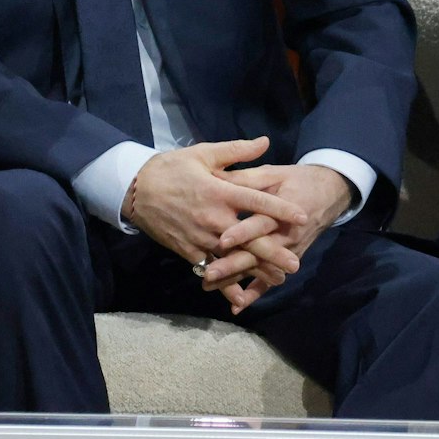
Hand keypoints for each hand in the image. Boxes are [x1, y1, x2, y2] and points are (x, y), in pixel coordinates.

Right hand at [123, 137, 307, 278]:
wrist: (136, 190)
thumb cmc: (172, 168)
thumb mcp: (203, 154)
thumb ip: (236, 151)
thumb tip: (265, 142)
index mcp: (219, 191)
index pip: (256, 200)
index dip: (280, 209)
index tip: (301, 217)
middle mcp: (212, 218)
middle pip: (248, 238)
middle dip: (273, 252)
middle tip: (295, 263)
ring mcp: (200, 237)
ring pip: (232, 257)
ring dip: (255, 270)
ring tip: (278, 279)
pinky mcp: (188, 250)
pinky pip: (210, 269)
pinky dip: (225, 283)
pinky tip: (240, 297)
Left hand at [204, 164, 352, 312]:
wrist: (330, 194)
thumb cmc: (298, 180)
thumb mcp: (274, 173)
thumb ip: (247, 178)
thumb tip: (217, 176)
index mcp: (284, 210)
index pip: (261, 223)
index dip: (243, 232)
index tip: (222, 240)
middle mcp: (287, 235)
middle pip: (258, 253)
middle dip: (233, 264)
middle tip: (209, 273)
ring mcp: (289, 251)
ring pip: (259, 269)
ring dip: (236, 279)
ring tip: (210, 285)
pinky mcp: (288, 259)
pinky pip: (270, 279)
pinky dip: (254, 293)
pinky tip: (236, 305)